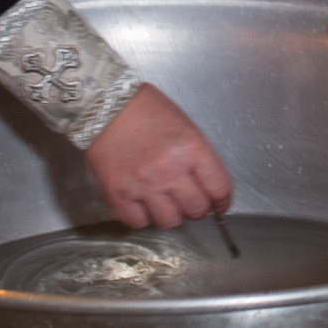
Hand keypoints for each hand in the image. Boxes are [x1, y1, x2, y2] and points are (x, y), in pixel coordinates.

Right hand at [85, 84, 231, 228]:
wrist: (105, 105)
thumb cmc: (147, 110)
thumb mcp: (184, 126)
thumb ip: (197, 157)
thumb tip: (205, 186)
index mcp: (191, 149)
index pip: (219, 188)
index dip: (222, 201)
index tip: (219, 205)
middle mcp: (170, 170)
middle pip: (197, 209)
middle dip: (197, 208)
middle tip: (188, 200)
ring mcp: (143, 185)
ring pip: (170, 221)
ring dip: (171, 215)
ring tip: (165, 203)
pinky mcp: (118, 194)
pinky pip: (138, 222)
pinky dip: (143, 217)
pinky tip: (142, 203)